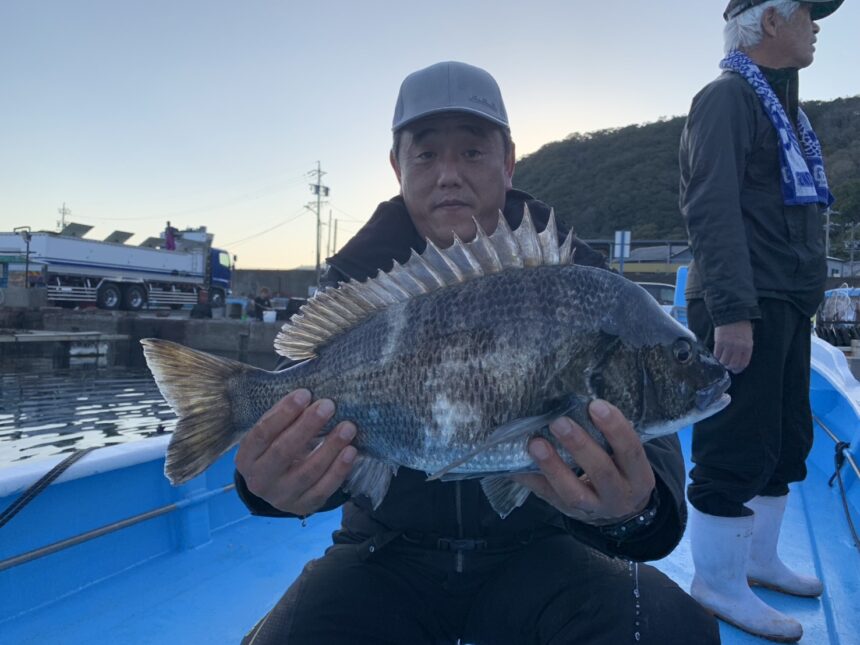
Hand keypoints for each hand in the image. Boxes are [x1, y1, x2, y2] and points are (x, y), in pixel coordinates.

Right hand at [235, 389, 356, 515]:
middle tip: (328, 406)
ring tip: (348, 427)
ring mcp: (281, 497)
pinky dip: (339, 469)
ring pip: (307, 472)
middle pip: (283, 452)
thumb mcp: (272, 433)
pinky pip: (323, 488)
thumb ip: (284, 415)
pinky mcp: (303, 506)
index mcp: (246, 457)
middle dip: (307, 426)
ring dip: (330, 447)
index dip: (283, 413)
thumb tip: (308, 394)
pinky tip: (350, 451)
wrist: (277, 485)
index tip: (305, 394)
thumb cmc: (276, 446)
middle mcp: (259, 480)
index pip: (262, 433)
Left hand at [513, 400, 654, 525]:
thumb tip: (577, 402)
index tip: (595, 405)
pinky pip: (548, 497)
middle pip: (601, 471)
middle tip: (559, 422)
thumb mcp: (626, 458)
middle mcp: (618, 495)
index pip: (630, 450)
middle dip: (580, 445)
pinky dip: (532, 479)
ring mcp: (593, 508)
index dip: (615, 428)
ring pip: (573, 491)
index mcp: (638, 475)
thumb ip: (610, 437)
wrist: (621, 512)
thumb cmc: (620, 470)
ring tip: (535, 443)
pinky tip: (516, 465)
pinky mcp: (568, 512)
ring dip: (553, 466)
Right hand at [713, 320, 752, 373]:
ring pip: (724, 361)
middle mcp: (738, 347)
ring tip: (721, 362)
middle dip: (730, 367)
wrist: (732, 313)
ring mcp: (728, 345)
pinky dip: (716, 357)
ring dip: (722, 363)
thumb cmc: (741, 325)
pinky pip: (717, 354)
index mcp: (748, 346)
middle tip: (727, 367)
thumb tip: (739, 359)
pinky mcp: (719, 342)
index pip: (743, 363)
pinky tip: (717, 356)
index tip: (736, 370)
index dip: (739, 368)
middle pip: (733, 364)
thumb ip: (745, 348)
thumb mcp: (748, 337)